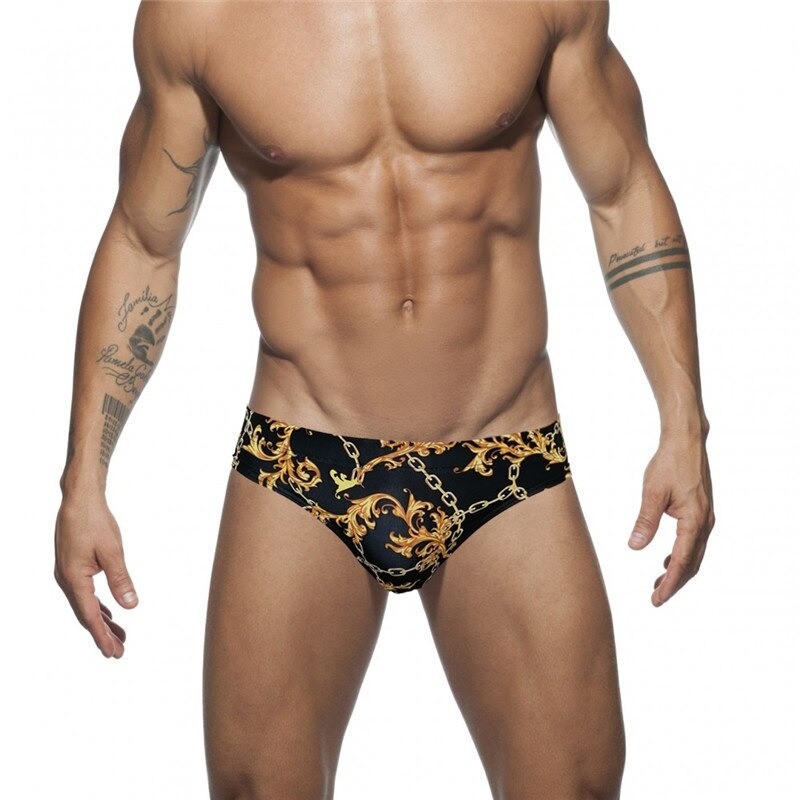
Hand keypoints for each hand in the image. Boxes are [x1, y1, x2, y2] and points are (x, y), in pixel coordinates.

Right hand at [53, 497, 137, 657]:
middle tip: (119, 651)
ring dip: (102, 621)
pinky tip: (109, 612)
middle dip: (103, 633)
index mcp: (74, 578)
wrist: (79, 499)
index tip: (113, 652)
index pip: (90, 616)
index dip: (102, 635)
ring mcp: (68, 573)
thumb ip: (120, 580)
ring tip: (119, 636)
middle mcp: (67, 579)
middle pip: (86, 614)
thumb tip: (131, 605)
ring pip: (86, 605)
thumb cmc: (94, 521)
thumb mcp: (112, 552)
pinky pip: (85, 593)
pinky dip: (97, 606)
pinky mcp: (73, 566)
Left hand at [627, 431, 714, 605]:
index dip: (670, 582)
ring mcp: (705, 517)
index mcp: (694, 520)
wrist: (686, 441)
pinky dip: (682, 555)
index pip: (681, 561)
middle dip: (674, 582)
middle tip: (655, 598)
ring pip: (694, 554)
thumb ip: (645, 521)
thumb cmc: (668, 463)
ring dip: (678, 570)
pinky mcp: (701, 511)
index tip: (657, 599)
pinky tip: (666, 559)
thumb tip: (635, 547)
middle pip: (692, 563)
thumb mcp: (652, 493)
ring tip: (659, 583)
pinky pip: (694, 542)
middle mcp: (704, 522)